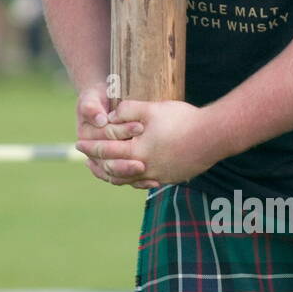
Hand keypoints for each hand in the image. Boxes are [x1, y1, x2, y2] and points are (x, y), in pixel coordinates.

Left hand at [76, 99, 217, 188]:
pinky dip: (136, 179)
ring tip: (110, 168)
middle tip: (88, 161)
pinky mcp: (173, 178)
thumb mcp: (152, 109)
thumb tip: (110, 115)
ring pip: (130, 181)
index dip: (90, 147)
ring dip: (116, 174)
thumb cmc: (183, 120)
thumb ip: (128, 110)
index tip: (78, 145)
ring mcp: (160, 176)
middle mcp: (146, 169)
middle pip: (114, 172)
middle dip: (99, 165)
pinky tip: (136, 172)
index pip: (106, 152)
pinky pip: (148, 182)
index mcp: (137, 152)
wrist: (215, 136)